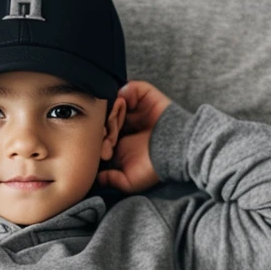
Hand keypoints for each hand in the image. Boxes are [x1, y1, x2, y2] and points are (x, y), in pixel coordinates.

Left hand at [97, 80, 172, 194]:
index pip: (99, 134)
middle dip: (102, 125)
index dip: (96, 139)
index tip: (101, 146)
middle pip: (104, 117)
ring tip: (116, 122)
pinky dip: (124, 93)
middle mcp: (125, 124)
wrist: (174, 152)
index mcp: (120, 141)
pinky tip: (124, 105)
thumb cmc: (153, 168)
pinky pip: (129, 88)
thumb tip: (96, 178)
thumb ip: (110, 180)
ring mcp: (134, 109)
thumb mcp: (128, 181)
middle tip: (107, 134)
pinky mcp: (144, 97)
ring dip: (112, 111)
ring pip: (113, 102)